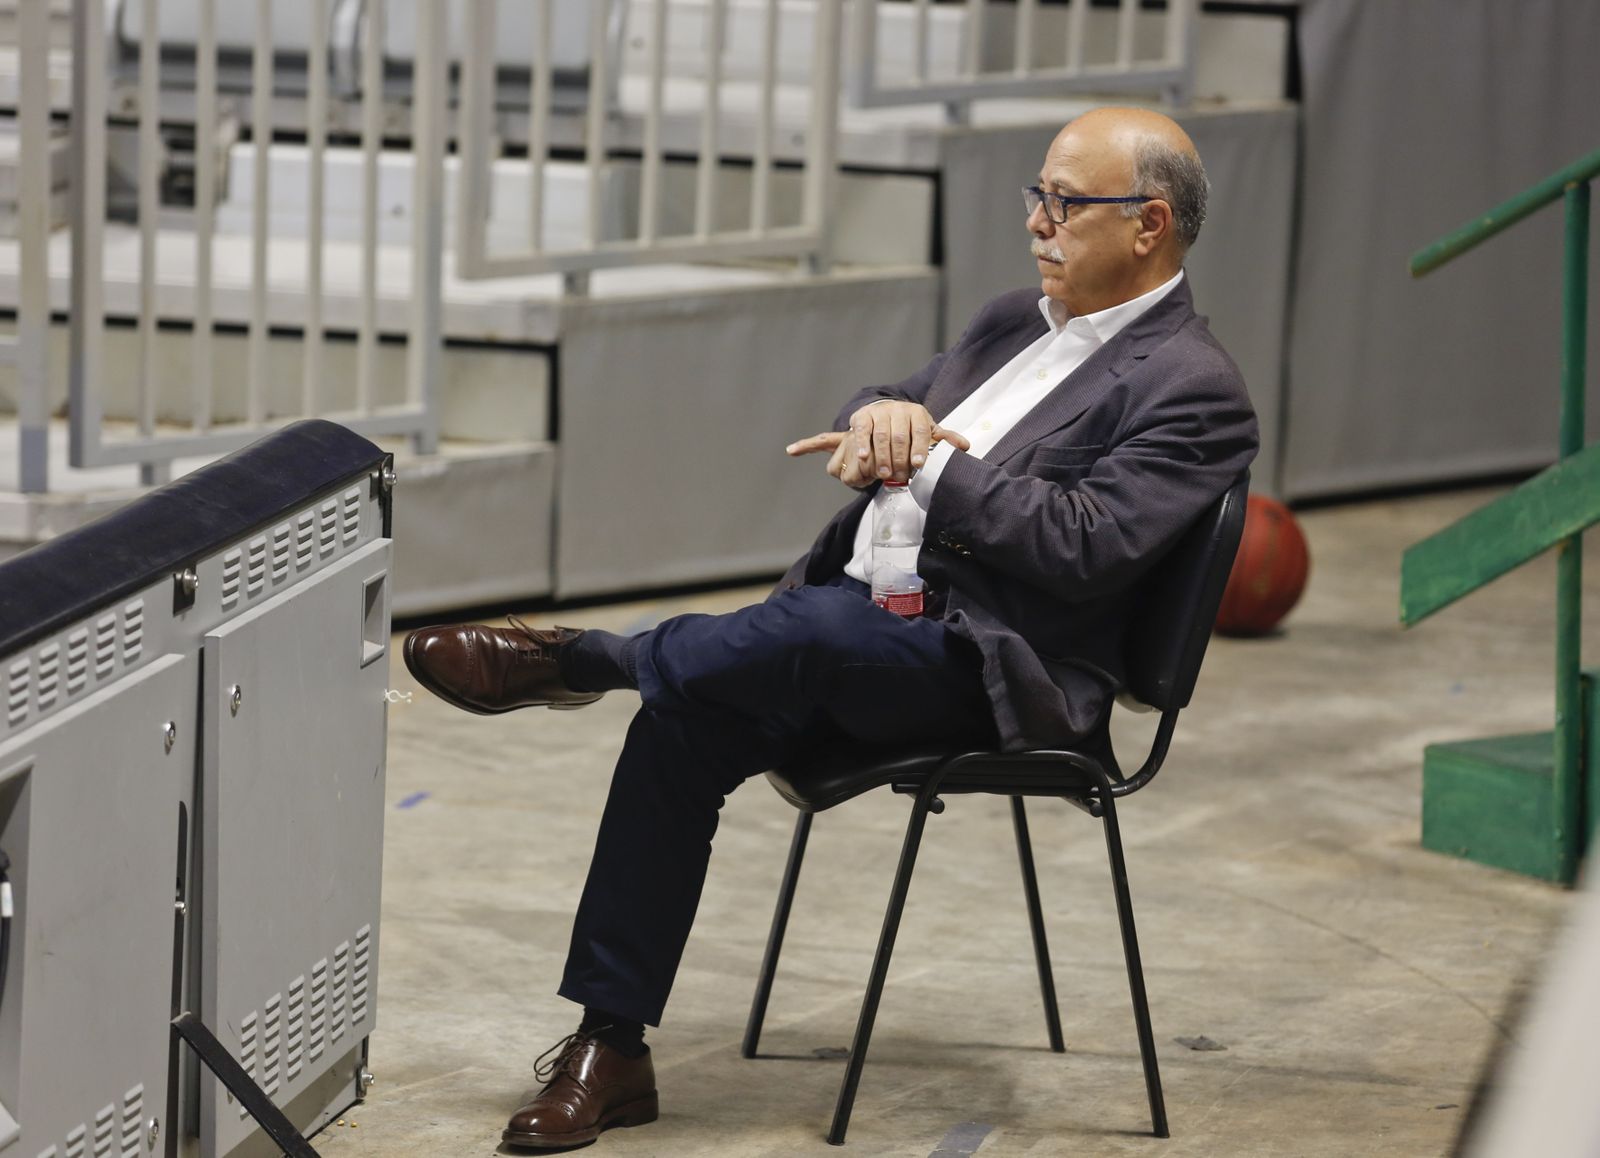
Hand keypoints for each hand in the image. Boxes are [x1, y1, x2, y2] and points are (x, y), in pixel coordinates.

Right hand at [786, 401, 969, 486]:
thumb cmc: (912, 426)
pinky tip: (792, 451)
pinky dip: (807, 445)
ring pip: (862, 442)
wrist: (891, 411)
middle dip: (891, 460)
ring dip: (866, 457)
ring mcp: (863, 422)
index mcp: (909, 413)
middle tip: (894, 476)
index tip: (916, 464)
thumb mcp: (929, 431)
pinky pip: (824, 440)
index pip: (912, 431)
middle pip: (887, 439)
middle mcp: (883, 414)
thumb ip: (944, 439)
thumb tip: (965, 446)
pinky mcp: (848, 431)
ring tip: (872, 472)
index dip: (915, 448)